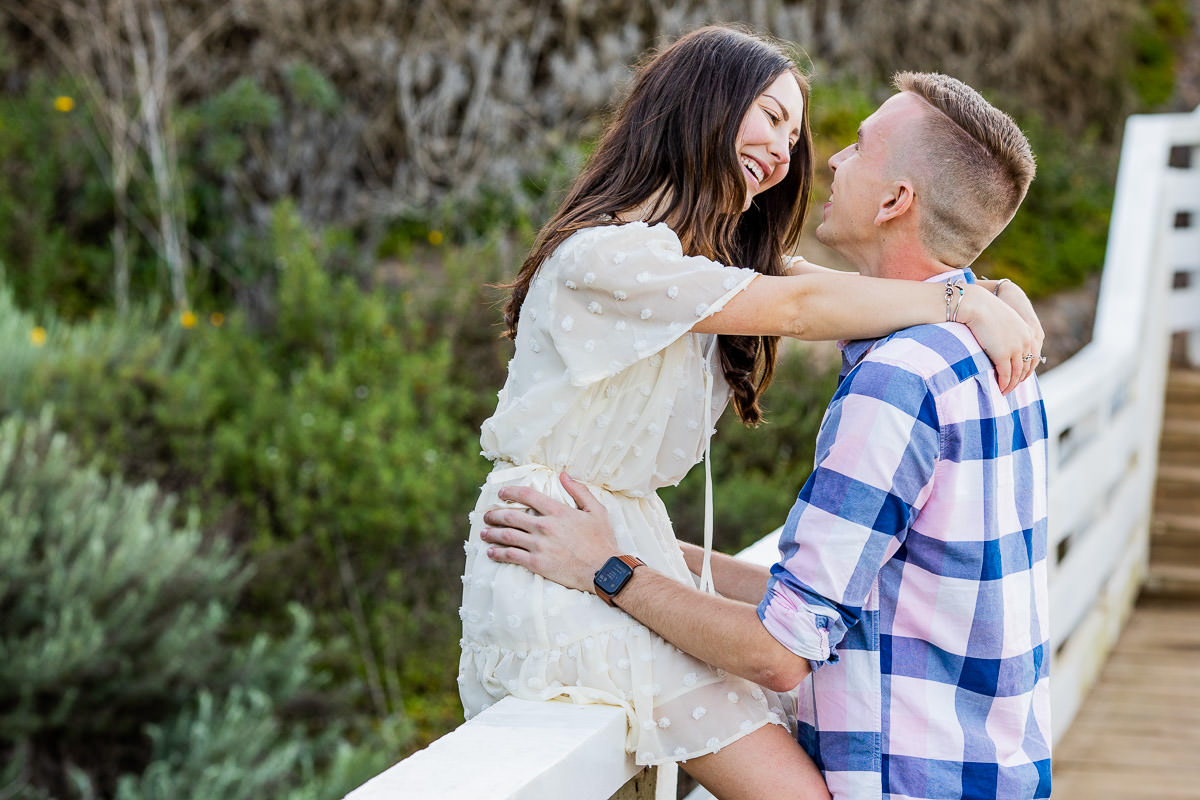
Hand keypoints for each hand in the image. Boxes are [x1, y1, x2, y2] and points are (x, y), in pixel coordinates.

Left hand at [481, 473, 617, 593]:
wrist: (604, 570)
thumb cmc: (602, 540)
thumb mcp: (596, 510)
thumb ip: (579, 490)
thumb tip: (564, 475)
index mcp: (557, 511)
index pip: (527, 495)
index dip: (511, 492)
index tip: (501, 493)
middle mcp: (545, 526)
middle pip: (510, 516)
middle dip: (494, 514)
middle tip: (486, 515)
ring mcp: (539, 545)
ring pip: (507, 536)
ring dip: (491, 533)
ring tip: (483, 533)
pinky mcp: (537, 563)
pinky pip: (511, 556)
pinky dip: (498, 553)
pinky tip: (491, 552)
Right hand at [959, 284, 1040, 392]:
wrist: (977, 306)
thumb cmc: (985, 310)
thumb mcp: (1004, 320)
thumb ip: (1008, 331)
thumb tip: (1003, 340)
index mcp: (1028, 332)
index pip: (1032, 356)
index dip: (1026, 369)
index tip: (1019, 376)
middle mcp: (1025, 341)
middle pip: (1026, 367)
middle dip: (1020, 379)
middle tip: (1012, 387)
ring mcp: (1015, 349)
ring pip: (1017, 373)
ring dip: (1011, 385)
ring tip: (1004, 391)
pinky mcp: (1003, 355)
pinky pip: (1005, 375)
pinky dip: (1003, 384)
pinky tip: (999, 388)